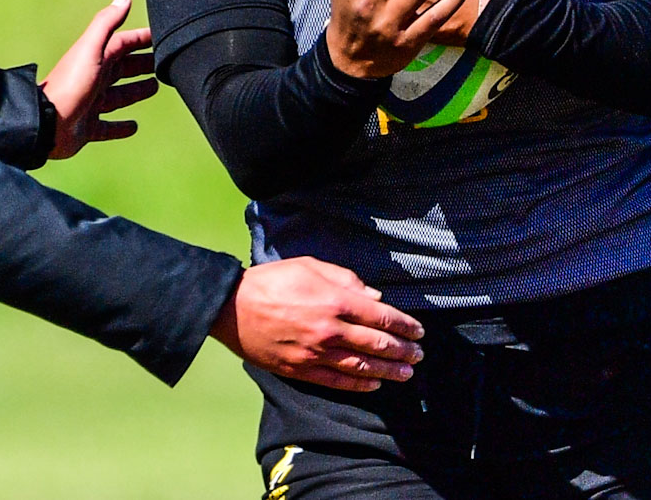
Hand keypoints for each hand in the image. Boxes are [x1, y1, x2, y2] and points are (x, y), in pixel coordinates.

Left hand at [39, 0, 158, 158]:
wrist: (47, 122)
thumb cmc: (70, 83)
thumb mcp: (90, 49)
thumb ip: (107, 23)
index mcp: (95, 58)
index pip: (122, 43)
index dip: (140, 39)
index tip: (161, 37)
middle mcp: (93, 79)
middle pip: (122, 69)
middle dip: (142, 64)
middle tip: (163, 64)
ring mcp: (91, 104)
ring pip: (119, 96)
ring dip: (136, 91)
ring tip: (155, 87)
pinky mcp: (88, 127)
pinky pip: (108, 127)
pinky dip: (121, 127)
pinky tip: (133, 126)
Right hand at [210, 257, 425, 391]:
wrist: (232, 307)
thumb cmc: (271, 280)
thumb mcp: (310, 265)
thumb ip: (346, 279)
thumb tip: (375, 296)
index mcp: (335, 300)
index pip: (382, 317)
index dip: (405, 326)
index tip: (419, 331)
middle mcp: (330, 330)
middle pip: (378, 344)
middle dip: (403, 351)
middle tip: (419, 355)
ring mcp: (316, 353)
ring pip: (363, 366)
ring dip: (389, 371)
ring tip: (406, 373)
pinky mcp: (302, 369)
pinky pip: (338, 380)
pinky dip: (360, 384)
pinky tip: (375, 384)